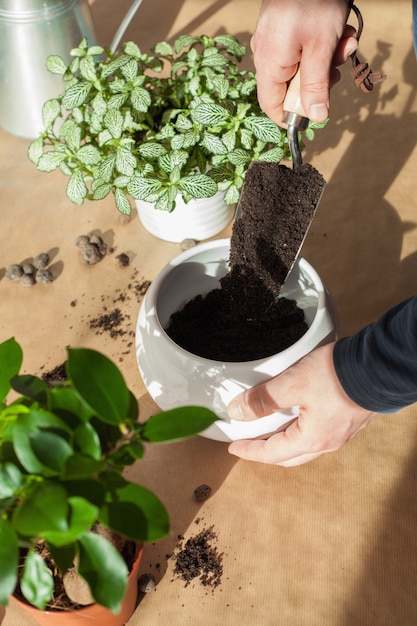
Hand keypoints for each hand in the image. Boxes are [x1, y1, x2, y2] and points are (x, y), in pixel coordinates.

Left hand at [227, 343, 373, 465]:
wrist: (379, 365)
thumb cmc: (339, 375)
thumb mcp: (293, 383)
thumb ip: (264, 399)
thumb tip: (237, 411)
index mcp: (312, 439)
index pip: (272, 454)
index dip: (250, 451)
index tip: (234, 447)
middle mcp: (328, 442)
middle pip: (289, 456)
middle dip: (266, 451)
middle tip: (249, 441)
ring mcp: (342, 433)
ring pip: (305, 446)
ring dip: (284, 441)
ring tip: (269, 428)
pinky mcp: (349, 420)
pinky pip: (318, 434)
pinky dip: (300, 431)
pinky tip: (297, 416)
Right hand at [251, 0, 358, 124]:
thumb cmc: (314, 1)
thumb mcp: (321, 49)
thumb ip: (316, 87)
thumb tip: (317, 117)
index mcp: (269, 65)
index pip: (272, 106)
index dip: (293, 116)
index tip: (315, 114)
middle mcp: (266, 54)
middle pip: (292, 86)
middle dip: (321, 79)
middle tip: (339, 64)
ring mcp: (273, 40)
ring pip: (301, 66)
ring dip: (326, 59)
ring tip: (344, 39)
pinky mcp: (282, 28)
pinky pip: (301, 47)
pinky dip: (321, 43)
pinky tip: (337, 30)